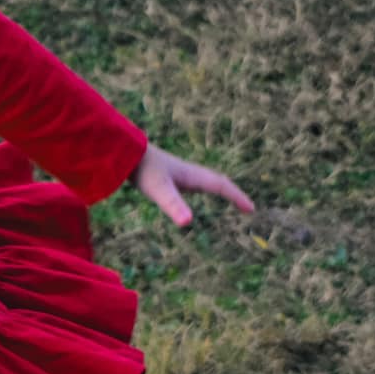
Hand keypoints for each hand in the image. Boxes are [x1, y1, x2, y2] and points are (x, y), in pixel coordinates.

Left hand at [129, 141, 253, 228]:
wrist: (123, 151)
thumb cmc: (142, 170)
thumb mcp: (158, 190)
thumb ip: (173, 205)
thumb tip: (187, 222)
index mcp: (192, 176)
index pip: (221, 186)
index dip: (237, 197)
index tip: (251, 209)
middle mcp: (189, 173)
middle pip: (218, 182)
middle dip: (233, 193)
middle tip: (246, 206)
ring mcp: (178, 173)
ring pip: (205, 180)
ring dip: (220, 188)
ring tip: (228, 197)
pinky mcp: (167, 174)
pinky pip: (192, 182)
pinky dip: (201, 187)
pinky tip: (191, 191)